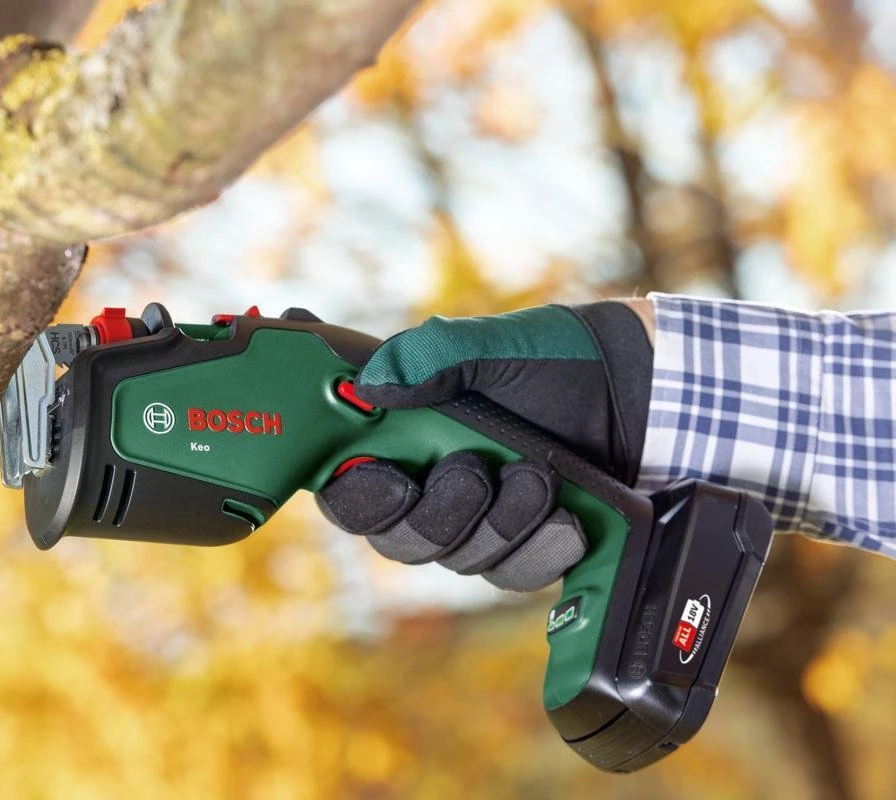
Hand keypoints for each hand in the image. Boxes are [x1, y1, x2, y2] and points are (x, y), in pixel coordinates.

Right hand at [316, 301, 653, 590]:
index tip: (393, 482)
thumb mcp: (489, 346)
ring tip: (538, 476)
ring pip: (460, 560)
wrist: (638, 389)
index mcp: (404, 438)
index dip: (357, 497)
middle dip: (438, 514)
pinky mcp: (526, 545)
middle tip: (473, 472)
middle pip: (399, 541)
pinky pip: (514, 574)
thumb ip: (428, 357)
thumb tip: (370, 384)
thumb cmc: (553, 360)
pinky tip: (564, 517)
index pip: (347, 489)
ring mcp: (478, 522)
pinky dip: (540, 548)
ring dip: (501, 523)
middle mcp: (430, 486)